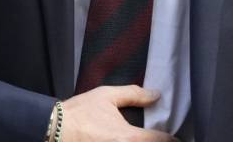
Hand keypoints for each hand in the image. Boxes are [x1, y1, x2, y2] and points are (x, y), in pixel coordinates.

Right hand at [60, 85, 176, 141]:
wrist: (53, 129)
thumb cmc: (79, 112)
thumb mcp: (106, 96)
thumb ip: (134, 94)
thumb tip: (156, 95)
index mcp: (129, 138)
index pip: (163, 141)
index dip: (174, 139)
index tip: (179, 138)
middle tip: (166, 138)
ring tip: (148, 137)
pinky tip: (126, 140)